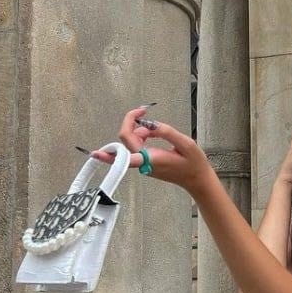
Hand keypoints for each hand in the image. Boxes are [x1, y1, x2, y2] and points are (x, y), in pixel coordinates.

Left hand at [90, 108, 210, 193]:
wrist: (197, 179)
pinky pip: (136, 146)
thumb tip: (149, 125)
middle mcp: (143, 162)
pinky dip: (142, 136)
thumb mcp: (185, 143)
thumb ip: (166, 132)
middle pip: (126, 141)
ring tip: (157, 129)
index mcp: (151, 159)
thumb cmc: (193, 163)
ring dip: (139, 130)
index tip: (94, 153)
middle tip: (144, 113)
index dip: (108, 154)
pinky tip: (153, 134)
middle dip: (131, 124)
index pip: (125, 156)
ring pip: (131, 142)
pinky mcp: (144, 162)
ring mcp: (143, 163)